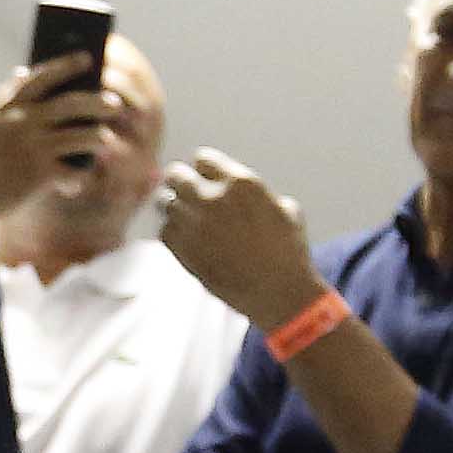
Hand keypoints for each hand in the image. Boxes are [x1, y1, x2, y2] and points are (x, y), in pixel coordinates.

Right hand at [0, 53, 103, 213]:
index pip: (41, 77)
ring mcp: (33, 148)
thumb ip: (2, 97)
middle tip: (114, 103)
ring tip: (107, 139)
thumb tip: (21, 71)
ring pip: (79, 136)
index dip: (65, 65)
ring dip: (98, 137)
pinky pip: (72, 171)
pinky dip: (80, 175)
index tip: (86, 58)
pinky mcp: (40, 175)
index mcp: (9, 108)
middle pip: (70, 104)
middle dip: (96, 102)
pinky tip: (82, 176)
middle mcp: (23, 123)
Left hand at [155, 149, 321, 329]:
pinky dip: (171, 233)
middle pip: (176, 175)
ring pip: (164, 202)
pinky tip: (185, 240)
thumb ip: (259, 194)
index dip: (203, 170)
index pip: (203, 159)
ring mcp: (195, 224)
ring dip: (172, 208)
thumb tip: (244, 194)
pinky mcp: (184, 250)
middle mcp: (213, 198)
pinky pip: (164, 231)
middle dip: (179, 182)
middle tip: (183, 193)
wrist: (278, 293)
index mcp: (241, 183)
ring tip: (183, 218)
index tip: (204, 180)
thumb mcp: (286, 211)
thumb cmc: (288, 253)